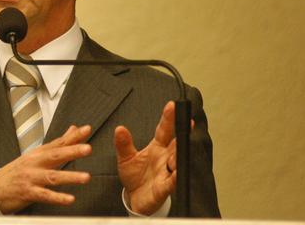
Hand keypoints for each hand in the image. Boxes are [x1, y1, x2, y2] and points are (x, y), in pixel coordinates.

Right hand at [0, 124, 92, 213]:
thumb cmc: (19, 171)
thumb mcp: (36, 155)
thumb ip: (58, 144)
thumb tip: (74, 129)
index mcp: (38, 153)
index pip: (58, 142)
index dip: (73, 136)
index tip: (87, 129)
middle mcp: (35, 163)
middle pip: (55, 155)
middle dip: (72, 151)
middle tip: (88, 149)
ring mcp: (31, 178)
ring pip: (52, 177)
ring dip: (70, 177)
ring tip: (86, 177)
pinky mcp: (28, 193)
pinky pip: (45, 196)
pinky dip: (58, 198)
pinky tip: (70, 199)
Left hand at [115, 101, 188, 215]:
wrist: (135, 198)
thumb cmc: (134, 176)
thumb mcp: (125, 158)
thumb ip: (123, 144)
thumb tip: (119, 128)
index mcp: (156, 147)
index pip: (164, 130)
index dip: (168, 118)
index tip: (172, 105)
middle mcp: (165, 157)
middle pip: (175, 143)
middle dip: (181, 134)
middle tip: (185, 123)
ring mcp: (167, 172)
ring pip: (176, 161)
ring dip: (177, 155)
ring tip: (175, 149)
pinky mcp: (165, 187)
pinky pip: (172, 182)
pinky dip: (175, 177)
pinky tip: (177, 172)